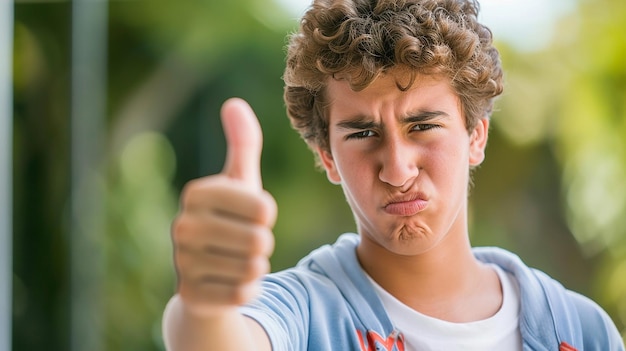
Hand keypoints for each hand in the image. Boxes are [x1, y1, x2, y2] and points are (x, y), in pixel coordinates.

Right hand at [172, 98, 276, 315]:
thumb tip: (234, 103)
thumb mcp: (239, 182)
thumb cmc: (229, 220)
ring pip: (254, 268)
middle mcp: (182, 226)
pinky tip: (229, 280)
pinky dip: (246, 289)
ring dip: (255, 267)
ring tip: (236, 260)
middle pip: (260, 239)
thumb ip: (243, 144)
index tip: (249, 216)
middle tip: (244, 242)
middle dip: (262, 243)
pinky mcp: (191, 296)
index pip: (263, 207)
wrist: (203, 275)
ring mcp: (182, 264)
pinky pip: (244, 293)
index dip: (266, 215)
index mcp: (196, 193)